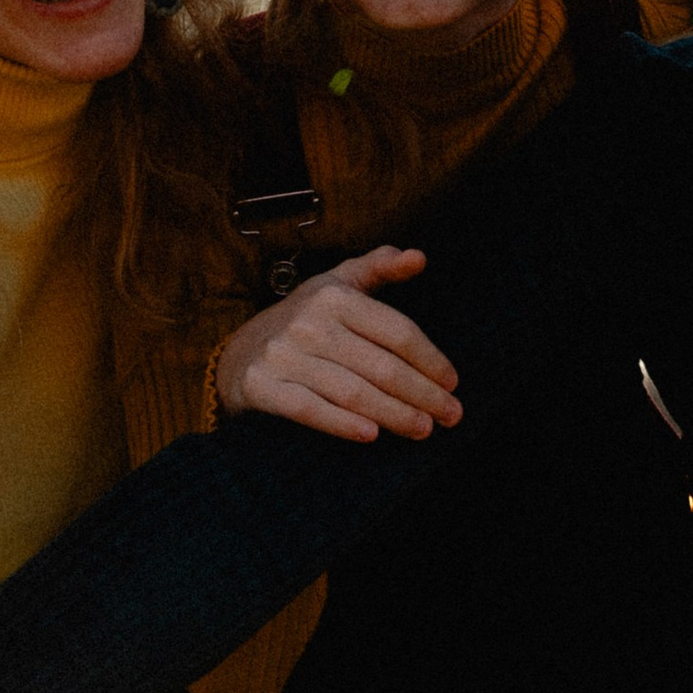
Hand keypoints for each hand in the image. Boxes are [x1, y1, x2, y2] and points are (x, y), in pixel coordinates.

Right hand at [213, 246, 460, 443]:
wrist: (240, 352)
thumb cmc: (305, 318)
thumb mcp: (339, 283)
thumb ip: (379, 267)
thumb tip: (419, 257)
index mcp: (334, 294)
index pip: (397, 330)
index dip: (430, 359)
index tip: (453, 382)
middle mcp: (309, 322)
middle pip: (381, 365)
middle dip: (422, 394)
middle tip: (450, 415)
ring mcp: (283, 355)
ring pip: (352, 391)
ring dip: (394, 414)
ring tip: (423, 429)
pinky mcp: (263, 385)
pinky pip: (309, 409)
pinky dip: (341, 424)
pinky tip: (371, 435)